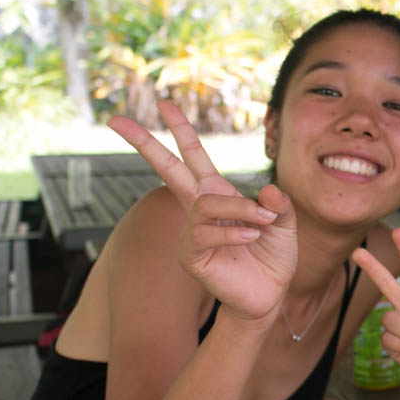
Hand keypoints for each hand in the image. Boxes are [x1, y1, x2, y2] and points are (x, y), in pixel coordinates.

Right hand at [107, 100, 297, 321]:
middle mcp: (200, 210)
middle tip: (115, 120)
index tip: (164, 104)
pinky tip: (252, 237)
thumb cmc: (273, 258)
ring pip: (205, 205)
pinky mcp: (191, 257)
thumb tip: (266, 190)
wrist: (270, 295)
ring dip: (238, 210)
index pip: (193, 157)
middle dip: (144, 143)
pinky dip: (232, 232)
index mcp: (217, 195)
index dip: (181, 130)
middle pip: (167, 169)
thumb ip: (279, 204)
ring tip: (263, 223)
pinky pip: (204, 234)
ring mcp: (192, 233)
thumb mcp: (284, 224)